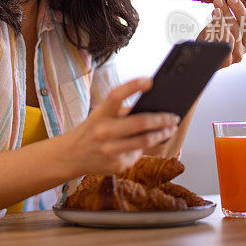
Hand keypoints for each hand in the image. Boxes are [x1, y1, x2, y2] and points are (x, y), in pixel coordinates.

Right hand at [65, 77, 179, 175]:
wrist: (71, 156)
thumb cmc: (92, 130)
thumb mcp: (100, 116)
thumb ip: (121, 112)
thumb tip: (153, 110)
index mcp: (100, 114)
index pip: (115, 96)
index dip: (132, 86)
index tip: (150, 81)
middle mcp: (103, 131)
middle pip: (140, 123)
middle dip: (162, 119)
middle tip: (174, 116)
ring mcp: (110, 150)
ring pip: (145, 141)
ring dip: (162, 134)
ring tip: (170, 129)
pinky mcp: (116, 164)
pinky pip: (138, 154)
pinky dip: (145, 148)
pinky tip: (149, 143)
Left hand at [197, 0, 245, 68]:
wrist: (199, 59)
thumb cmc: (211, 41)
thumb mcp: (220, 27)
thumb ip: (225, 17)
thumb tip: (223, 0)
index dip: (239, 9)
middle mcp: (242, 50)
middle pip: (237, 28)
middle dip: (228, 12)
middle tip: (218, 0)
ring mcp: (233, 58)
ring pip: (230, 37)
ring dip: (222, 22)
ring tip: (214, 10)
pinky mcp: (223, 63)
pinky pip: (220, 47)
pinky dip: (215, 35)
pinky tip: (210, 26)